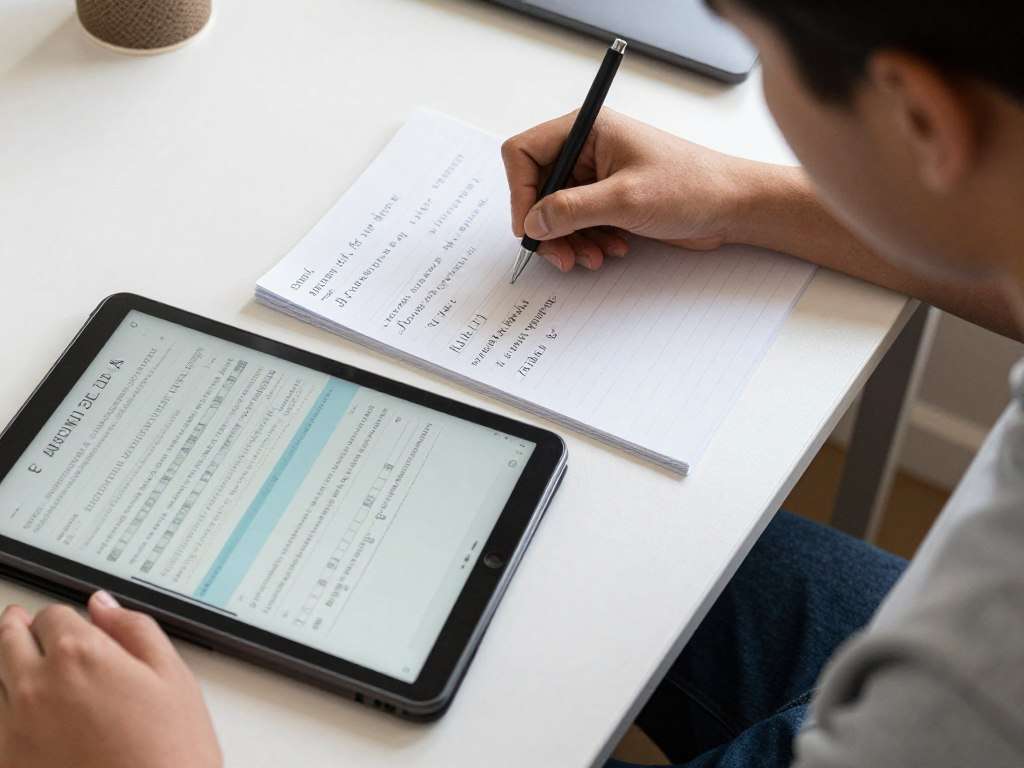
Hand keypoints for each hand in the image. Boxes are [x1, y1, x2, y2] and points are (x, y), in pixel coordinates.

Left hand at [0, 591, 220, 767]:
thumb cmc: (171, 752)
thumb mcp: (172, 676)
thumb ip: (135, 629)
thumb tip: (104, 606)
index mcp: (81, 654)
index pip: (53, 614)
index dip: (65, 616)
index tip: (72, 623)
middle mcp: (38, 685)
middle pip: (9, 639)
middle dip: (19, 629)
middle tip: (22, 624)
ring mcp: (15, 726)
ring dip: (11, 666)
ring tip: (26, 666)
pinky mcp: (9, 761)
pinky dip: (9, 711)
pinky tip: (30, 715)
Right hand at [501, 108, 761, 271]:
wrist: (732, 206)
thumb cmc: (691, 187)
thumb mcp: (625, 199)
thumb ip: (571, 209)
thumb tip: (532, 222)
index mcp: (587, 129)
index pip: (524, 153)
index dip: (520, 192)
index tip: (529, 227)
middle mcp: (588, 149)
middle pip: (538, 189)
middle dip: (548, 227)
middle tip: (561, 256)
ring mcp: (598, 176)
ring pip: (556, 213)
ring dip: (569, 240)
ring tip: (593, 258)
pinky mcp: (610, 200)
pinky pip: (579, 224)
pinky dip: (587, 242)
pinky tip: (611, 250)